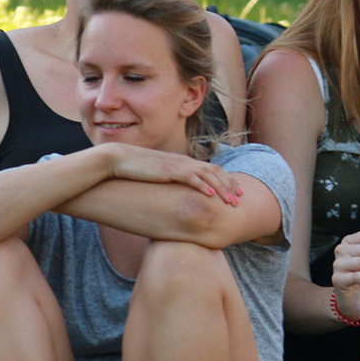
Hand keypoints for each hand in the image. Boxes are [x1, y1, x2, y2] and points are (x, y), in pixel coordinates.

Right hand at [102, 144, 241, 203]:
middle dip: (230, 185)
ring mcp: (177, 165)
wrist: (118, 159)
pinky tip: (211, 196)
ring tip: (231, 201)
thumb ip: (170, 182)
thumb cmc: (136, 170)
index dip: (226, 180)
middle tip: (240, 199)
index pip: (211, 170)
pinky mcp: (169, 170)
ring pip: (207, 175)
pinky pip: (190, 178)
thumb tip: (177, 194)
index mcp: (183, 162)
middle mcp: (184, 162)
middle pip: (215, 172)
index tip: (236, 192)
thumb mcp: (158, 176)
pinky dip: (203, 186)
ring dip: (222, 188)